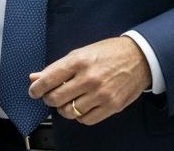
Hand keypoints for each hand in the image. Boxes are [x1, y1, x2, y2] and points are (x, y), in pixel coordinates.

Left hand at [27, 36, 150, 125]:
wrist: (139, 58)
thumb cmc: (108, 53)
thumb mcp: (81, 53)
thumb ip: (57, 67)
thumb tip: (35, 77)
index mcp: (79, 61)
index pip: (49, 79)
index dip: (37, 88)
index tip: (34, 91)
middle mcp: (89, 78)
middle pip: (56, 98)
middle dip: (49, 99)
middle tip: (51, 96)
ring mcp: (101, 94)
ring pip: (69, 111)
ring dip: (63, 109)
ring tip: (67, 102)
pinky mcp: (112, 106)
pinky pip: (87, 119)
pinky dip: (80, 116)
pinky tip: (81, 107)